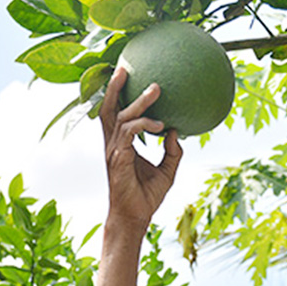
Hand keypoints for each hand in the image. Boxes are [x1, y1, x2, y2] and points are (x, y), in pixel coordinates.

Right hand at [100, 67, 182, 226]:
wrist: (135, 218)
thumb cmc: (146, 196)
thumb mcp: (167, 171)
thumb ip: (173, 151)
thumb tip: (177, 132)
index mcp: (120, 143)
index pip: (116, 113)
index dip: (118, 94)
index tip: (128, 75)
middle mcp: (113, 143)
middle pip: (108, 108)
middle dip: (114, 86)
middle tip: (125, 67)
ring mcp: (114, 150)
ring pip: (120, 116)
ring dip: (138, 101)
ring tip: (155, 88)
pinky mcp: (118, 158)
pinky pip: (129, 133)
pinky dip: (144, 125)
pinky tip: (160, 125)